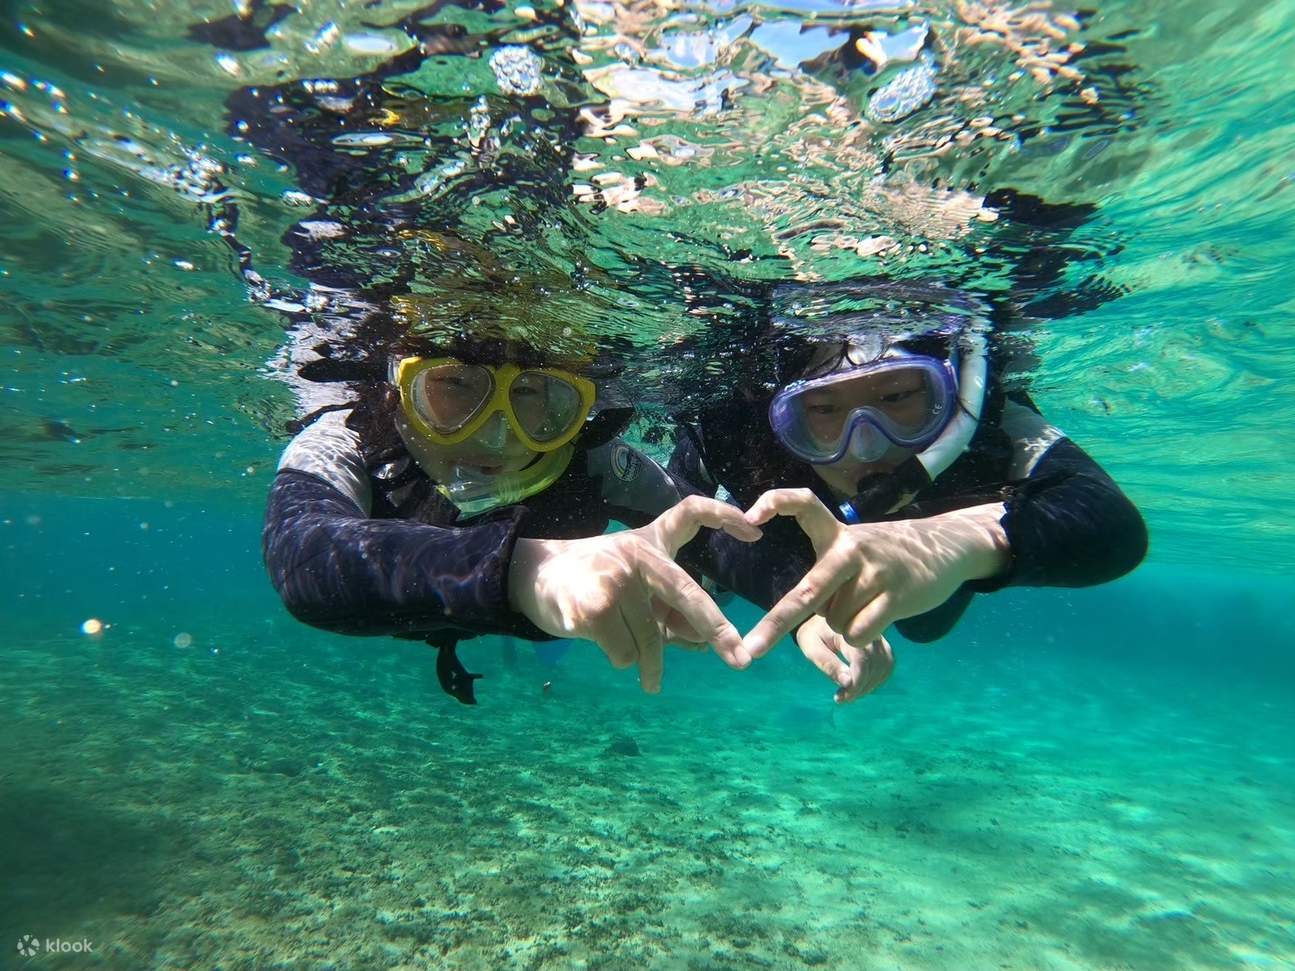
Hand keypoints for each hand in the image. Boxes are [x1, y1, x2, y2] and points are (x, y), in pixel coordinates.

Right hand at [508, 495, 761, 692]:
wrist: (535, 579)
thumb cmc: (594, 584)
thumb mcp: (635, 588)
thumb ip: (669, 611)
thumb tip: (704, 642)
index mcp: (651, 541)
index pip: (691, 512)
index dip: (724, 516)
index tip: (756, 530)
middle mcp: (637, 554)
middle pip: (687, 595)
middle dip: (716, 630)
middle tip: (740, 659)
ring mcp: (616, 578)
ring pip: (652, 640)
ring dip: (643, 658)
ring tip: (624, 649)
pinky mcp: (595, 607)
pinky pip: (626, 654)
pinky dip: (618, 658)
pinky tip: (596, 636)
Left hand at [742, 489, 1008, 656]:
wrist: (947, 546)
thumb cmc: (885, 557)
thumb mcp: (854, 548)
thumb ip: (826, 572)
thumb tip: (801, 613)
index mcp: (836, 532)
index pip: (804, 503)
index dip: (776, 503)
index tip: (749, 518)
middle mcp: (852, 548)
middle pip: (808, 592)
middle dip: (775, 625)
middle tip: (751, 650)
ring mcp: (876, 572)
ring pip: (835, 620)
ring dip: (844, 623)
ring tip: (868, 602)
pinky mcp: (898, 595)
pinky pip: (859, 633)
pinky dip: (860, 635)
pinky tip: (878, 616)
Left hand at [796, 615, 893, 702]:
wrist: (823, 618)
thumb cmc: (813, 632)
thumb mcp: (811, 646)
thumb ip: (828, 664)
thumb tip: (847, 683)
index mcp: (850, 629)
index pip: (862, 661)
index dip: (855, 684)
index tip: (840, 698)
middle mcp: (870, 632)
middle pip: (874, 667)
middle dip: (859, 688)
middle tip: (841, 698)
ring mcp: (880, 638)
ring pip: (883, 669)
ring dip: (867, 687)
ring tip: (848, 692)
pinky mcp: (884, 646)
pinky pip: (886, 667)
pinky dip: (874, 681)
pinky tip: (858, 685)